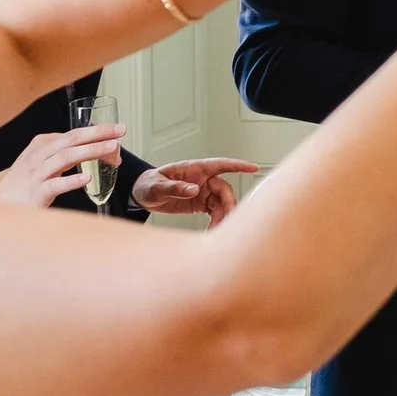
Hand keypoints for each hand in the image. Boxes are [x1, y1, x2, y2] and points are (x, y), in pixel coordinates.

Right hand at [0, 126, 125, 207]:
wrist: (0, 198)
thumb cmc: (28, 179)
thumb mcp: (46, 159)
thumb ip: (69, 152)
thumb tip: (104, 150)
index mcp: (44, 144)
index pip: (75, 134)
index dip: (98, 132)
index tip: (118, 132)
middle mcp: (41, 154)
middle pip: (72, 140)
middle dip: (98, 134)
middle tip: (120, 131)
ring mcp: (38, 173)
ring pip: (66, 158)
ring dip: (90, 151)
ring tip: (111, 149)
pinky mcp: (37, 192)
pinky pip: (55, 185)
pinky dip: (71, 181)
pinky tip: (87, 179)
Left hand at [131, 156, 261, 224]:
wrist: (143, 195)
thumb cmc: (148, 184)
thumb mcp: (157, 186)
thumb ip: (175, 187)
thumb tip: (195, 189)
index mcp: (194, 169)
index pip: (220, 164)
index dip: (237, 165)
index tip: (253, 168)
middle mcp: (202, 179)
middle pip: (224, 190)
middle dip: (228, 204)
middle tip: (227, 221)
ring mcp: (203, 192)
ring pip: (221, 203)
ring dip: (222, 216)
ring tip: (215, 231)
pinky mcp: (201, 204)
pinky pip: (215, 212)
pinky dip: (216, 221)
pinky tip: (212, 231)